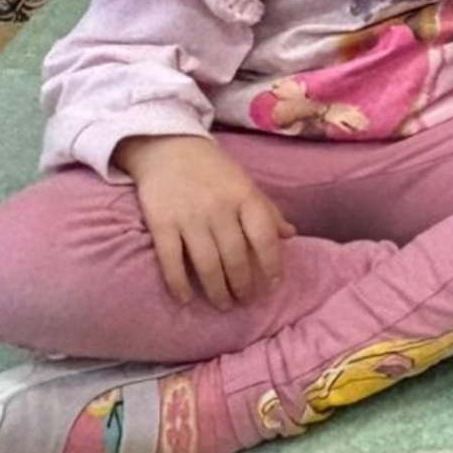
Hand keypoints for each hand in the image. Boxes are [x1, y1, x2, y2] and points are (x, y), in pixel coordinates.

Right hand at [114, 133, 295, 309]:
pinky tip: (186, 299)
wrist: (168, 147)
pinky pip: (171, 261)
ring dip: (217, 290)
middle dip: (243, 285)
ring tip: (223, 305)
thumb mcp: (245, 183)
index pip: (264, 236)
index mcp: (244, 196)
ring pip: (207, 264)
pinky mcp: (162, 224)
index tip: (274, 286)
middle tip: (245, 301)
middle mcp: (219, 208)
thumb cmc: (213, 169)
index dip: (272, 264)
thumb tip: (291, 235)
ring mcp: (189, 217)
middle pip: (235, 256)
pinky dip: (178, 284)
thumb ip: (266, 210)